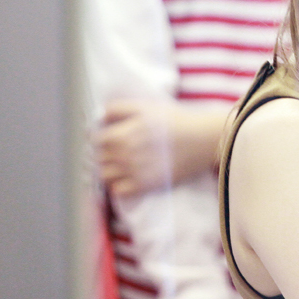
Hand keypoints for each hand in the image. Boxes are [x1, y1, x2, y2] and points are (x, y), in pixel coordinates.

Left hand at [94, 100, 228, 195]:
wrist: (203, 139)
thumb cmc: (175, 120)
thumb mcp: (144, 106)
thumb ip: (116, 109)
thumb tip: (97, 117)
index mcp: (120, 135)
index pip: (94, 140)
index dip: (100, 137)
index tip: (109, 135)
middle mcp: (123, 155)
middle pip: (98, 158)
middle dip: (103, 153)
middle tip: (115, 149)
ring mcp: (133, 172)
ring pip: (105, 176)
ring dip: (108, 169)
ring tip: (120, 164)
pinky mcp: (146, 185)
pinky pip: (119, 191)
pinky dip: (118, 185)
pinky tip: (128, 177)